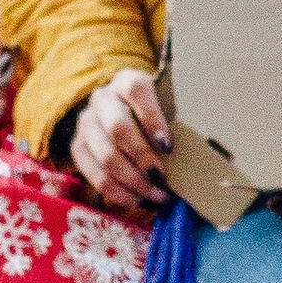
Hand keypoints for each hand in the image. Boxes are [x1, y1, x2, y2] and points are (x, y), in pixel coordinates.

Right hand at [70, 66, 170, 217]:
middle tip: (162, 178)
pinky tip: (140, 201)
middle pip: (118, 127)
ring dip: (134, 182)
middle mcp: (102, 99)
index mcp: (127, 81)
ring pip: (105, 156)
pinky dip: (120, 194)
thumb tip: (203, 162)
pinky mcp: (78, 148)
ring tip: (157, 196)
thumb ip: (178, 128)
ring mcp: (86, 124)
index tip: (167, 146)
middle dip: (142, 157)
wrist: (121, 113)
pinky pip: (95, 176)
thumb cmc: (154, 115)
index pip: (136, 91)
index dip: (152, 119)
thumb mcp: (168, 110)